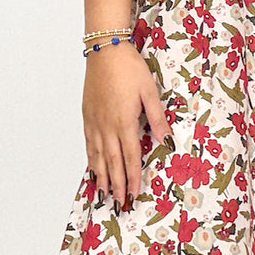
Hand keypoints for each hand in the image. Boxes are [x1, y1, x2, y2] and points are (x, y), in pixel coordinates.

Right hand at [82, 44, 173, 210]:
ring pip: (97, 156)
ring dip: (102, 176)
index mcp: (124, 121)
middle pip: (112, 162)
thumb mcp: (149, 91)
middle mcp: (107, 126)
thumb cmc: (129, 68)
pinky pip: (88, 143)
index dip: (133, 177)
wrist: (104, 50)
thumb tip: (166, 140)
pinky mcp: (87, 115)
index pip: (130, 156)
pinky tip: (93, 168)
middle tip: (120, 204)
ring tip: (104, 193)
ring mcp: (95, 122)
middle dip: (117, 184)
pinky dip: (91, 159)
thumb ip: (157, 118)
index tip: (134, 193)